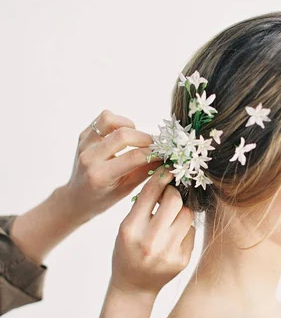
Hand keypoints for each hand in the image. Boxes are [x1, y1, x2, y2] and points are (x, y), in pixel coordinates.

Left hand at [62, 109, 162, 223]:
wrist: (76, 198)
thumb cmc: (104, 198)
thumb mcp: (127, 190)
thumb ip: (146, 172)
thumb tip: (166, 158)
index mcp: (100, 176)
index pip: (133, 157)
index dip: (153, 153)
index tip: (164, 153)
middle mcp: (89, 157)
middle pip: (123, 135)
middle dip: (145, 138)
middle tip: (155, 145)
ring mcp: (84, 144)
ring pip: (110, 120)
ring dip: (129, 126)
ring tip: (136, 139)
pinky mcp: (83, 135)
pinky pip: (103, 119)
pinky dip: (118, 123)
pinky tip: (124, 136)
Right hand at [110, 166, 195, 296]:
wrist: (134, 286)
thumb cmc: (127, 251)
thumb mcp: (126, 227)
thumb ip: (142, 206)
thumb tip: (165, 178)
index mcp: (130, 229)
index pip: (150, 193)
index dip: (161, 177)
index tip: (167, 170)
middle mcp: (150, 241)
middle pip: (174, 200)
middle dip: (173, 193)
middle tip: (169, 194)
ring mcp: (168, 252)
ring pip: (187, 215)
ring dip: (181, 211)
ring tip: (171, 217)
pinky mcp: (183, 260)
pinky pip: (191, 232)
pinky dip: (184, 228)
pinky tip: (173, 234)